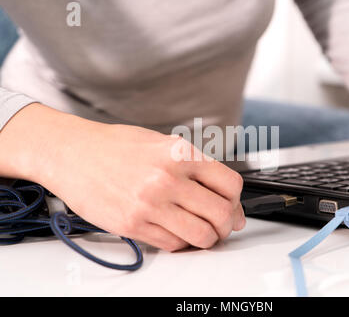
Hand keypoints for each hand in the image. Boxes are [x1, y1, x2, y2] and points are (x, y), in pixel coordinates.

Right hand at [0, 104, 245, 250]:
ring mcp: (150, 204)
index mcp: (180, 153)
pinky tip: (174, 231)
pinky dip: (179, 242)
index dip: (237, 201)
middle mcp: (168, 178)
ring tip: (201, 232)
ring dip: (207, 239)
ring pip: (200, 235)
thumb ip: (194, 166)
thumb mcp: (163, 143)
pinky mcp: (133, 224)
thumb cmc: (116, 146)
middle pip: (221, 213)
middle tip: (222, 226)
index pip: (230, 184)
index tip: (233, 207)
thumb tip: (222, 193)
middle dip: (227, 225)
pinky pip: (172, 244)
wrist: (72, 153)